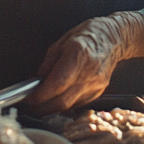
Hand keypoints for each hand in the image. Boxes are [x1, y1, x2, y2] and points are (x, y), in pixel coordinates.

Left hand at [25, 11, 143, 114]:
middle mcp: (88, 72)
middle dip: (42, 107)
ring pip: (69, 106)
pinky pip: (77, 103)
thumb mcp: (63, 41)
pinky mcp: (98, 91)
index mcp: (78, 55)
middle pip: (62, 100)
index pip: (57, 83)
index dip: (40, 95)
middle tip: (30, 104)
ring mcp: (95, 84)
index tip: (29, 98)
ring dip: (52, 108)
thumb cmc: (89, 35)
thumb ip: (49, 62)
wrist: (114, 39)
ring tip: (41, 103)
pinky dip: (65, 104)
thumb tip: (38, 79)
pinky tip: (58, 99)